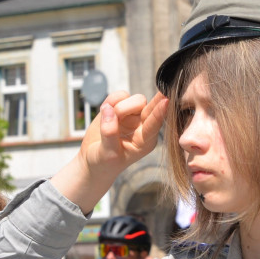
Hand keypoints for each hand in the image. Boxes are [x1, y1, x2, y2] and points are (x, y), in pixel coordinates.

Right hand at [53, 91, 168, 212]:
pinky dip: (110, 101)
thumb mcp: (109, 154)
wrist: (93, 160)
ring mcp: (132, 115)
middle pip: (146, 106)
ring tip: (106, 121)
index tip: (166, 100)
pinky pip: (118, 96)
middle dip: (138, 104)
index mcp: (146, 141)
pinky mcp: (120, 108)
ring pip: (131, 99)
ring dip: (117, 108)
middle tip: (146, 98)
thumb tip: (108, 109)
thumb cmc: (105, 163)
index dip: (159, 112)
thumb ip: (109, 133)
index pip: (154, 124)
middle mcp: (142, 126)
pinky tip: (105, 113)